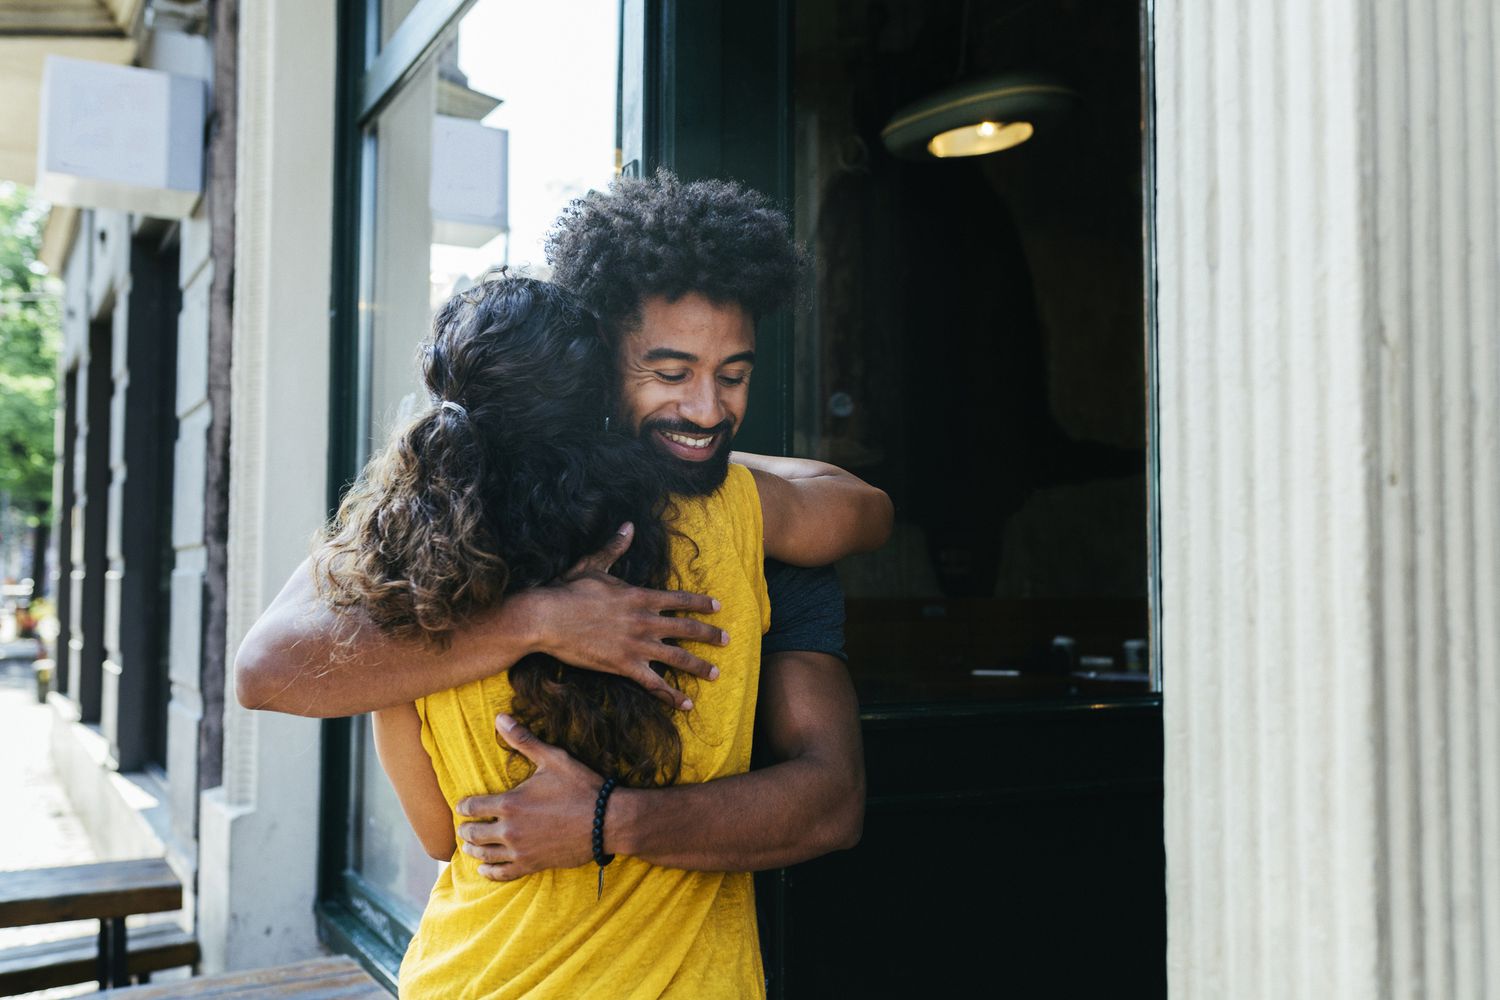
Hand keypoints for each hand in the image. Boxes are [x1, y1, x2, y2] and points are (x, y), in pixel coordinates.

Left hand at [455, 714, 603, 880]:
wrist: (606, 821)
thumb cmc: (580, 787)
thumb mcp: (552, 759)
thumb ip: (523, 740)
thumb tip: (500, 717)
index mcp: (510, 803)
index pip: (472, 807)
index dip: (464, 805)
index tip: (462, 805)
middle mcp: (509, 830)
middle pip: (474, 833)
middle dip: (465, 830)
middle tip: (463, 828)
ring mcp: (520, 850)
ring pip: (485, 854)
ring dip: (473, 850)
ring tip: (469, 848)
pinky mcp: (532, 865)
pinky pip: (503, 874)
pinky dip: (490, 872)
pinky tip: (485, 870)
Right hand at [525, 522, 727, 710]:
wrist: (547, 618)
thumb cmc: (567, 591)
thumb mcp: (594, 565)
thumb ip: (615, 548)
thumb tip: (628, 525)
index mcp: (640, 596)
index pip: (679, 600)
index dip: (701, 603)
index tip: (718, 606)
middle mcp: (645, 621)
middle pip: (687, 629)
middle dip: (710, 635)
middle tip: (727, 640)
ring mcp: (637, 645)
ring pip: (678, 658)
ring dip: (698, 666)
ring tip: (715, 673)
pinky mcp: (624, 666)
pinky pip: (654, 684)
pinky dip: (671, 695)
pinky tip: (686, 704)